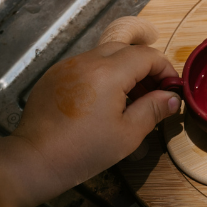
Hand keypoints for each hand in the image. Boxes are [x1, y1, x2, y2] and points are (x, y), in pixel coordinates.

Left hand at [0, 18, 179, 206]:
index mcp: (108, 73)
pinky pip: (85, 65)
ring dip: (122, 69)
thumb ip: (152, 110)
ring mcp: (67, 66)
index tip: (171, 88)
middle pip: (125, 48)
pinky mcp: (54, 75)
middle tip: (153, 92)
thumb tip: (171, 98)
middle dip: (144, 66)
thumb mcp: (128, 134)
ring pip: (104, 54)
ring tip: (129, 99)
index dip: (164, 69)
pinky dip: (101, 74)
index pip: (146, 56)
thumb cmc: (84, 150)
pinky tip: (102, 102)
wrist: (36, 159)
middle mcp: (87, 61)